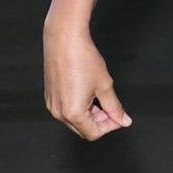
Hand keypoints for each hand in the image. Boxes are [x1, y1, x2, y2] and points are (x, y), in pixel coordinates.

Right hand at [43, 24, 131, 139]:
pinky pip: (66, 110)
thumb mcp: (105, 85)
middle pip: (83, 129)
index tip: (119, 117)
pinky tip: (88, 93)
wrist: (64, 39)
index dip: (109, 127)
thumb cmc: (83, 59)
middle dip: (100, 122)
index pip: (93, 133)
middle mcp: (58, 111)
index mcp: (72, 112)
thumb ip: (115, 107)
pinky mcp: (49, 96)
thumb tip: (123, 120)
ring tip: (100, 97)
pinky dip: (79, 107)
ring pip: (74, 120)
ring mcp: (52, 104)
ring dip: (90, 115)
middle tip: (112, 109)